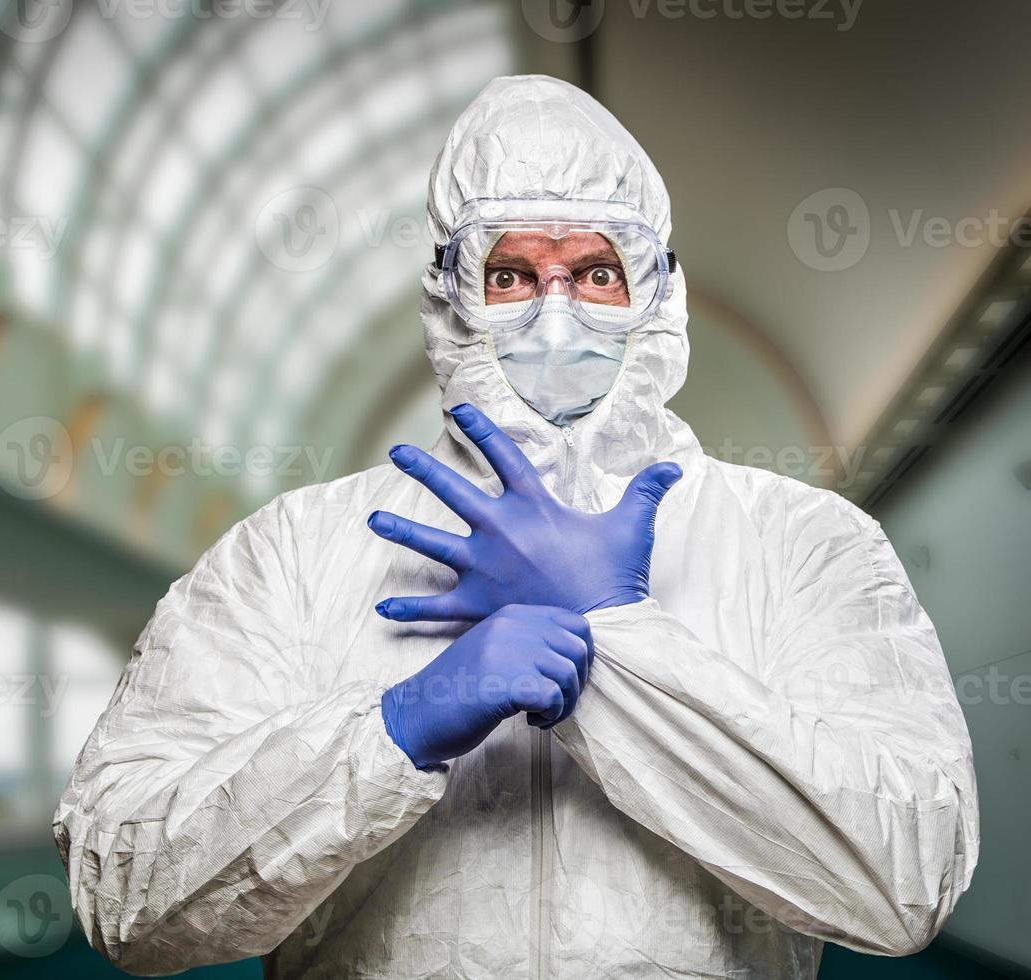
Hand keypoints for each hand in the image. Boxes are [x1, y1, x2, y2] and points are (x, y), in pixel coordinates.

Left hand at [370, 403, 680, 621]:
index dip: (482, 429)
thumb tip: (674, 465)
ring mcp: (483, 568)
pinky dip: (409, 610)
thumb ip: (646, 492)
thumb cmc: (614, 579)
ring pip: (431, 544)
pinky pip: (436, 608)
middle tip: (396, 453)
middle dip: (421, 469)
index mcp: (533, 506)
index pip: (503, 455)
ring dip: (400, 531)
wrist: (602, 633)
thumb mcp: (632, 528)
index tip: (459, 409)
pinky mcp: (477, 605)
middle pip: (451, 491)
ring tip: (373, 521)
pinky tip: (383, 609)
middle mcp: (499, 531)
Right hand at [381, 604, 592, 769]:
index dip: (581, 655)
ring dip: (563, 703)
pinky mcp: (506, 683)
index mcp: (510, 615)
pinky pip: (554, 697)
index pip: (574, 622)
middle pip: (579, 648)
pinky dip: (551, 716)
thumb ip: (528, 643)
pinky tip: (530, 721)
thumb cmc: (457, 690)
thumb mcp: (494, 651)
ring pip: (569, 674)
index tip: (564, 679)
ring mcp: (507, 652)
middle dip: (576, 682)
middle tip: (554, 702)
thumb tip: (577, 656)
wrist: (416, 713)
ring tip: (539, 715)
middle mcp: (511, 626)